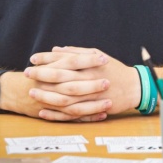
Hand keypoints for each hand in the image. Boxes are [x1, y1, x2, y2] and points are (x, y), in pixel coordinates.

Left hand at [21, 46, 139, 121]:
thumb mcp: (98, 55)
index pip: (64, 59)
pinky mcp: (92, 108)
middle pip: (61, 77)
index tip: (33, 58)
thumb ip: (78, 51)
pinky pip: (71, 113)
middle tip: (27, 73)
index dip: (47, 59)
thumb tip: (57, 49)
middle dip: (42, 74)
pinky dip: (56, 113)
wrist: (135, 87)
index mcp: (90, 64)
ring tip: (32, 92)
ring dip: (46, 95)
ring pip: (64, 97)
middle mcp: (89, 78)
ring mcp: (90, 95)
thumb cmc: (115, 69)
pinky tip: (43, 111)